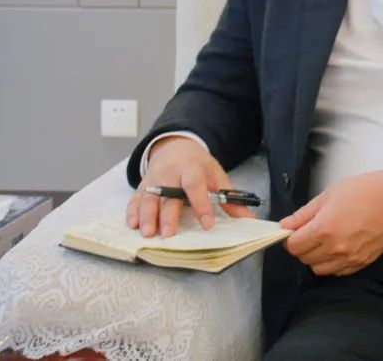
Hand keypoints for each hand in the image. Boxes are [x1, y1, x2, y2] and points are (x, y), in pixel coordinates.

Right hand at [125, 135, 255, 237]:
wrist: (176, 147)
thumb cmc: (198, 166)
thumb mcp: (217, 176)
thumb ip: (230, 199)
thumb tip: (249, 219)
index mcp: (192, 168)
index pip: (196, 186)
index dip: (201, 204)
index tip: (207, 223)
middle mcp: (170, 173)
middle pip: (168, 194)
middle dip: (167, 215)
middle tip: (168, 234)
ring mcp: (154, 179)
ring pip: (148, 198)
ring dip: (147, 216)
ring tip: (148, 234)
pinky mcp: (142, 186)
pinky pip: (135, 199)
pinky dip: (132, 212)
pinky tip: (133, 225)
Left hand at [279, 170, 382, 276]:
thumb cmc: (363, 191)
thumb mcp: (328, 195)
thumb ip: (304, 213)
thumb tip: (285, 225)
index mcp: (323, 229)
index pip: (294, 246)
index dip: (290, 238)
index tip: (294, 232)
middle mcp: (334, 248)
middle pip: (304, 259)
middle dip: (302, 246)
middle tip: (310, 233)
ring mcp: (349, 258)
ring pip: (319, 269)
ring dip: (316, 258)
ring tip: (324, 242)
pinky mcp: (361, 263)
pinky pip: (337, 272)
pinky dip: (332, 264)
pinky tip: (337, 249)